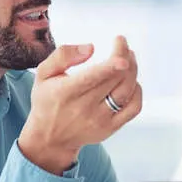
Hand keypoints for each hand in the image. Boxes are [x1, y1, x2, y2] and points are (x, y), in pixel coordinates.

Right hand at [17, 36, 142, 174]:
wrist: (50, 138)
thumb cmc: (47, 101)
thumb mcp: (44, 74)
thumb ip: (63, 56)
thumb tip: (90, 48)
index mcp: (67, 91)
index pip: (93, 76)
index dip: (112, 62)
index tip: (121, 43)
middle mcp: (85, 107)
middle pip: (115, 79)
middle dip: (125, 56)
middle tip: (122, 44)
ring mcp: (100, 120)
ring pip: (127, 92)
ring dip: (132, 71)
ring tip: (128, 58)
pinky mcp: (111, 128)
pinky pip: (134, 108)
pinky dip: (137, 91)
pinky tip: (130, 81)